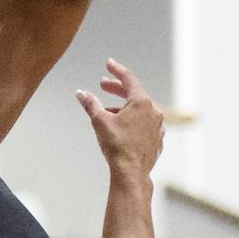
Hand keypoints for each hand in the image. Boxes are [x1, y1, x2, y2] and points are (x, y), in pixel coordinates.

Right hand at [76, 59, 163, 176]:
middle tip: (103, 85)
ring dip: (123, 107)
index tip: (109, 64)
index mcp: (141, 102)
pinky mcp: (157, 140)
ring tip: (107, 111)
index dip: (116, 70)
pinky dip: (132, 121)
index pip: (128, 78)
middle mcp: (153, 111)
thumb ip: (91, 104)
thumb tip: (81, 93)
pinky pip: (144, 124)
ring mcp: (157, 126)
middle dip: (117, 88)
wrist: (131, 173)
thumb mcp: (100, 121)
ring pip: (139, 110)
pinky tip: (122, 127)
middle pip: (134, 93)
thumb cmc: (117, 146)